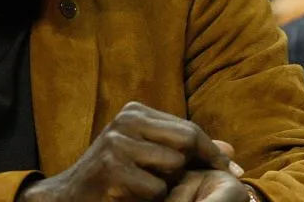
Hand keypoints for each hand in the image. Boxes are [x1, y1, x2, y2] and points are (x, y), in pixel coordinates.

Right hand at [19, 102, 240, 201]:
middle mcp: (125, 120)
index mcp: (135, 112)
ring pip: (173, 165)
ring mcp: (117, 142)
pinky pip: (156, 188)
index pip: (189, 127)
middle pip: (186, 139)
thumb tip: (231, 150)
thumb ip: (185, 150)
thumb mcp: (149, 155)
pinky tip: (133, 196)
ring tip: (149, 188)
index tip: (233, 172)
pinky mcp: (112, 168)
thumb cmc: (115, 175)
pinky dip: (152, 199)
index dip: (213, 152)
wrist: (70, 194)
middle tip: (197, 186)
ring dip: (169, 185)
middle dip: (197, 164)